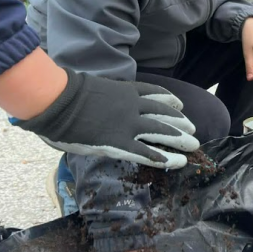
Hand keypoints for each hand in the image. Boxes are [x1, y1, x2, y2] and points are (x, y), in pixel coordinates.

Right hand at [10, 68, 199, 168]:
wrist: (58, 101)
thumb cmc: (67, 94)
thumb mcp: (96, 89)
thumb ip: (107, 97)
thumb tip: (106, 104)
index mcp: (126, 92)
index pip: (155, 95)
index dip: (170, 100)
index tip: (180, 106)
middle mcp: (133, 107)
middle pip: (164, 114)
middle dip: (180, 122)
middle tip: (192, 129)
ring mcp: (128, 125)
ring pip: (161, 132)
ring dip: (179, 139)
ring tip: (193, 145)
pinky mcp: (119, 143)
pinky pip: (145, 152)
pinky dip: (162, 158)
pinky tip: (175, 162)